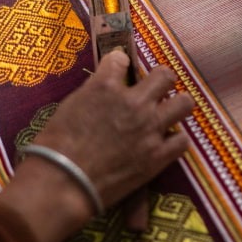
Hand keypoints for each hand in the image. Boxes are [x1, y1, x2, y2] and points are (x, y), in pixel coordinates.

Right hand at [0, 50, 193, 241]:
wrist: (63, 181)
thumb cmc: (57, 144)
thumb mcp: (71, 105)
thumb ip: (93, 92)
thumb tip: (105, 87)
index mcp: (106, 86)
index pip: (121, 59)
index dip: (120, 63)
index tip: (120, 70)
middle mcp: (134, 102)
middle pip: (164, 75)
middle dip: (160, 79)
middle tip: (155, 90)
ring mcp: (149, 128)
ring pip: (184, 103)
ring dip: (175, 105)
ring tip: (167, 113)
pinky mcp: (158, 155)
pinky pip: (182, 140)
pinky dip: (175, 140)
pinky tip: (165, 143)